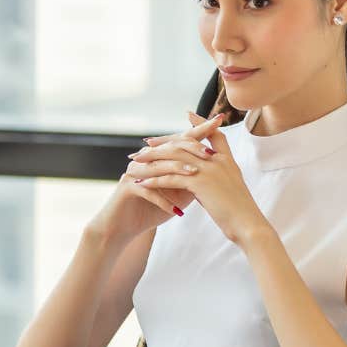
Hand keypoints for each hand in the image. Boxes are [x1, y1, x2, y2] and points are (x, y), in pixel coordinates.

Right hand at [91, 113, 225, 243]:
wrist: (126, 227)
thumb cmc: (153, 208)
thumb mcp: (179, 192)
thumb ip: (194, 178)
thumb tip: (218, 167)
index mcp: (160, 156)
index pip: (183, 139)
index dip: (201, 129)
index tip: (220, 119)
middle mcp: (146, 158)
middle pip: (170, 147)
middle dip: (191, 148)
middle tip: (209, 153)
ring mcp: (135, 171)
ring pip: (159, 166)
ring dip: (177, 170)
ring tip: (194, 175)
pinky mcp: (127, 187)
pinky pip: (148, 190)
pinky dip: (163, 201)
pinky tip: (177, 210)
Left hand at [127, 111, 268, 246]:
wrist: (248, 224)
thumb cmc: (241, 212)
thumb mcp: (232, 188)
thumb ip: (219, 178)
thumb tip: (204, 179)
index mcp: (227, 160)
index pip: (214, 134)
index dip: (202, 124)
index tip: (188, 116)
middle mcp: (218, 160)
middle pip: (186, 143)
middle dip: (164, 142)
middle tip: (147, 144)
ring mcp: (209, 170)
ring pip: (174, 159)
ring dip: (153, 161)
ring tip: (137, 164)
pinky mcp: (200, 183)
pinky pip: (170, 178)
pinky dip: (154, 181)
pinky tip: (141, 184)